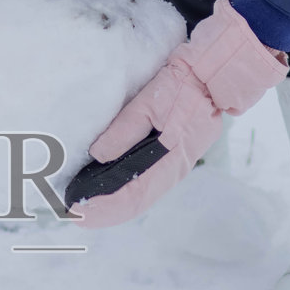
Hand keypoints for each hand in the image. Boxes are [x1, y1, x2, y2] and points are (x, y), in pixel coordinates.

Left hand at [65, 0, 288, 226]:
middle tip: (75, 215)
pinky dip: (125, 192)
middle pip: (135, 203)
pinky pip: (146, 184)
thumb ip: (124, 130)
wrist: (214, 74)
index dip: (104, 208)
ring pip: (140, 197)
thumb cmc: (184, 85)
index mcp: (171, 160)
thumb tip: (98, 156)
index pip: (133, 196)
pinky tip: (109, 191)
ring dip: (113, 205)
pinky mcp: (172, 158)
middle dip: (105, 213)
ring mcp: (174, 166)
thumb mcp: (150, 103)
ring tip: (87, 208)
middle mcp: (173, 170)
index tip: (78, 212)